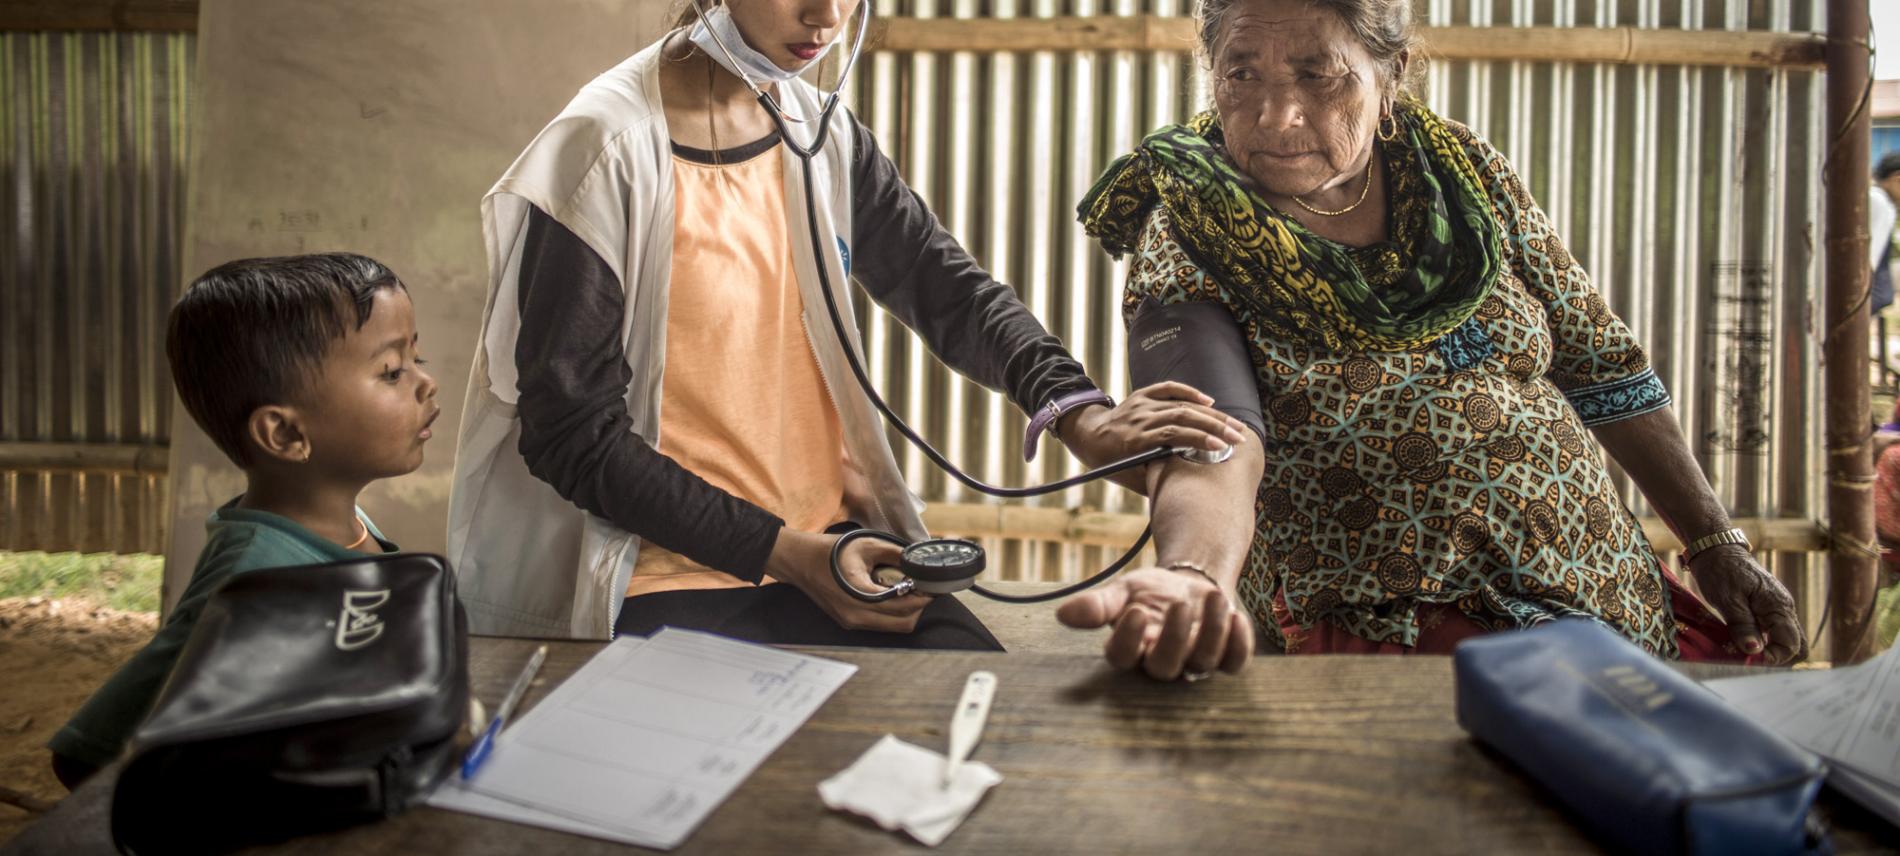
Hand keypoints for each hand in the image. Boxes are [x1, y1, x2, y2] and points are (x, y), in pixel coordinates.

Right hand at [767, 529, 930, 632]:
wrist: (799, 561)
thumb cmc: (829, 551)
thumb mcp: (867, 545)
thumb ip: (897, 554)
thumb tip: (920, 561)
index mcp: (861, 597)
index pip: (904, 606)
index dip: (924, 596)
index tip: (933, 584)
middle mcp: (856, 616)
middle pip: (903, 623)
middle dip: (919, 606)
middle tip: (924, 587)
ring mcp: (852, 622)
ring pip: (893, 627)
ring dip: (906, 611)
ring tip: (908, 589)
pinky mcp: (849, 622)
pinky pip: (880, 625)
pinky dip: (892, 612)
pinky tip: (891, 594)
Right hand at [1055, 566, 1252, 679]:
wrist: (1188, 585)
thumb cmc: (1150, 594)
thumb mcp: (1123, 592)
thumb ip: (1098, 606)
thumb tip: (1063, 614)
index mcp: (1132, 649)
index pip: (1124, 657)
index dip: (1128, 640)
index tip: (1135, 611)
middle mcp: (1163, 662)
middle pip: (1165, 667)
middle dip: (1173, 638)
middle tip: (1178, 603)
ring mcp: (1195, 661)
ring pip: (1203, 661)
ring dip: (1211, 630)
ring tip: (1212, 597)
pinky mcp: (1225, 656)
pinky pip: (1234, 662)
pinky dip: (1239, 644)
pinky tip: (1236, 617)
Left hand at [1057, 382, 1248, 493]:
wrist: (1087, 435)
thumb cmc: (1109, 462)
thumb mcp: (1128, 478)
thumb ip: (1155, 480)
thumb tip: (1186, 486)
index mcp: (1135, 440)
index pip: (1172, 434)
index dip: (1197, 438)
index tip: (1220, 446)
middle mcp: (1140, 418)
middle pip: (1183, 416)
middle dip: (1214, 426)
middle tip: (1238, 437)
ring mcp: (1142, 404)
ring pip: (1181, 404)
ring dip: (1211, 414)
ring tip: (1234, 426)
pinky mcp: (1142, 395)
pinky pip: (1168, 389)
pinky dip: (1189, 392)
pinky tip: (1209, 402)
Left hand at [1689, 544, 1805, 664]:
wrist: (1717, 550)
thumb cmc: (1720, 571)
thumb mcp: (1727, 600)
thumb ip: (1743, 626)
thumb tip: (1755, 651)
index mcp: (1779, 606)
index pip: (1791, 645)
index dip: (1773, 658)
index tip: (1749, 659)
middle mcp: (1785, 609)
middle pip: (1796, 646)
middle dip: (1777, 658)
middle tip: (1750, 659)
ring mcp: (1778, 609)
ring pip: (1786, 640)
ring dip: (1769, 650)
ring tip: (1743, 651)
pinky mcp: (1768, 609)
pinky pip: (1774, 631)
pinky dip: (1763, 641)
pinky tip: (1743, 641)